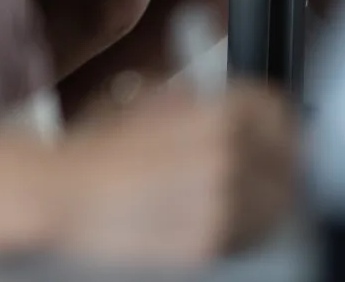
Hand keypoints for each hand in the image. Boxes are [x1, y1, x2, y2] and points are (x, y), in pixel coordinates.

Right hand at [45, 84, 295, 264]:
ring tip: (240, 191)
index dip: (272, 113)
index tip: (271, 120)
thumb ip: (188, 99)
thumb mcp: (140, 102)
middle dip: (276, 156)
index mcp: (211, 115)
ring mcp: (221, 208)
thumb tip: (220, 100)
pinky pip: (250, 235)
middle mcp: (225, 160)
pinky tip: (224, 216)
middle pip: (287, 158)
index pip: (274, 109)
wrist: (57, 197)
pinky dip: (247, 226)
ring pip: (276, 202)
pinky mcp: (210, 246)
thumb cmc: (89, 151)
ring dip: (266, 195)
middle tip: (263, 158)